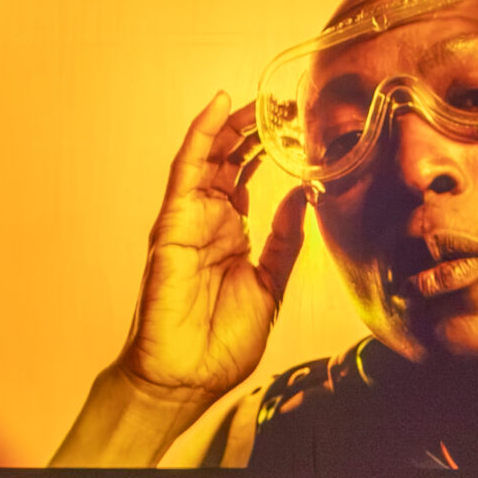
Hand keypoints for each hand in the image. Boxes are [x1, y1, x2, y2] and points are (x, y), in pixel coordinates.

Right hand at [122, 92, 308, 402]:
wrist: (186, 378)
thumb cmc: (221, 344)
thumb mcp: (270, 286)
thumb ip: (285, 241)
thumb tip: (304, 196)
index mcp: (232, 236)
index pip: (248, 178)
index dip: (269, 149)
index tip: (296, 124)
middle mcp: (209, 222)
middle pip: (230, 160)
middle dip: (253, 129)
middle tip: (282, 101)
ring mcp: (189, 220)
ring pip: (210, 157)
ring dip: (231, 124)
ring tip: (258, 98)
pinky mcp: (173, 224)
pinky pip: (185, 170)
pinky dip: (201, 135)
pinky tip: (218, 107)